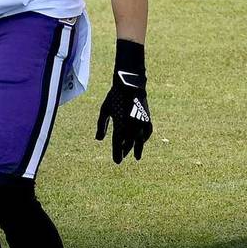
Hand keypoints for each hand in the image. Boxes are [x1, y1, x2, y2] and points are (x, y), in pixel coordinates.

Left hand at [95, 40, 153, 162]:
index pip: (118, 143)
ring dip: (137, 148)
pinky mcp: (147, 118)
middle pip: (128, 143)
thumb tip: (99, 139)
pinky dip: (145, 138)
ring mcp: (141, 122)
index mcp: (120, 124)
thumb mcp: (104, 110)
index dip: (117, 153)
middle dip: (125, 151)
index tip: (117, 161)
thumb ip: (101, 125)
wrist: (130, 85)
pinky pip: (148, 132)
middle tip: (122, 158)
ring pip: (139, 140)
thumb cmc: (114, 97)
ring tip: (135, 156)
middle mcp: (131, 125)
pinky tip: (142, 142)